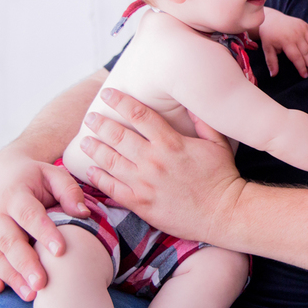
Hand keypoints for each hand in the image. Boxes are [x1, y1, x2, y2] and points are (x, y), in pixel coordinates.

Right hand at [0, 148, 90, 299]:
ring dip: (10, 276)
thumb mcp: (53, 174)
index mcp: (16, 194)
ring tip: (30, 294)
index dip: (44, 232)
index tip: (60, 250)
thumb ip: (69, 191)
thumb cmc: (34, 178)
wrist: (1, 174)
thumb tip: (83, 213)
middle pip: (9, 240)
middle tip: (42, 284)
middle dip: (25, 264)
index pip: (30, 215)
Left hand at [79, 88, 246, 246]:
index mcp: (171, 143)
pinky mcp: (140, 203)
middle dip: (100, 123)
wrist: (223, 213)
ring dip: (94, 148)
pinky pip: (112, 188)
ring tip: (85, 140)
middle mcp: (154, 160)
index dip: (121, 102)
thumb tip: (191, 102)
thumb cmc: (222, 177)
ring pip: (109, 160)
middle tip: (90, 117)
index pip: (139, 115)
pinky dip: (98, 178)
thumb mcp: (218, 143)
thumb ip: (202, 122)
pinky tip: (91, 170)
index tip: (109, 94)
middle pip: (118, 135)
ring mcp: (144, 183)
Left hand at [258, 8, 307, 77]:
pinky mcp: (305, 24)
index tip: (305, 75)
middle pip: (307, 52)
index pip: (297, 57)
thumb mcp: (267, 49)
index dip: (302, 67)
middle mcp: (296, 34)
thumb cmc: (269, 35)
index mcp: (286, 41)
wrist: (271, 18)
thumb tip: (273, 75)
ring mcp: (302, 28)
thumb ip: (271, 62)